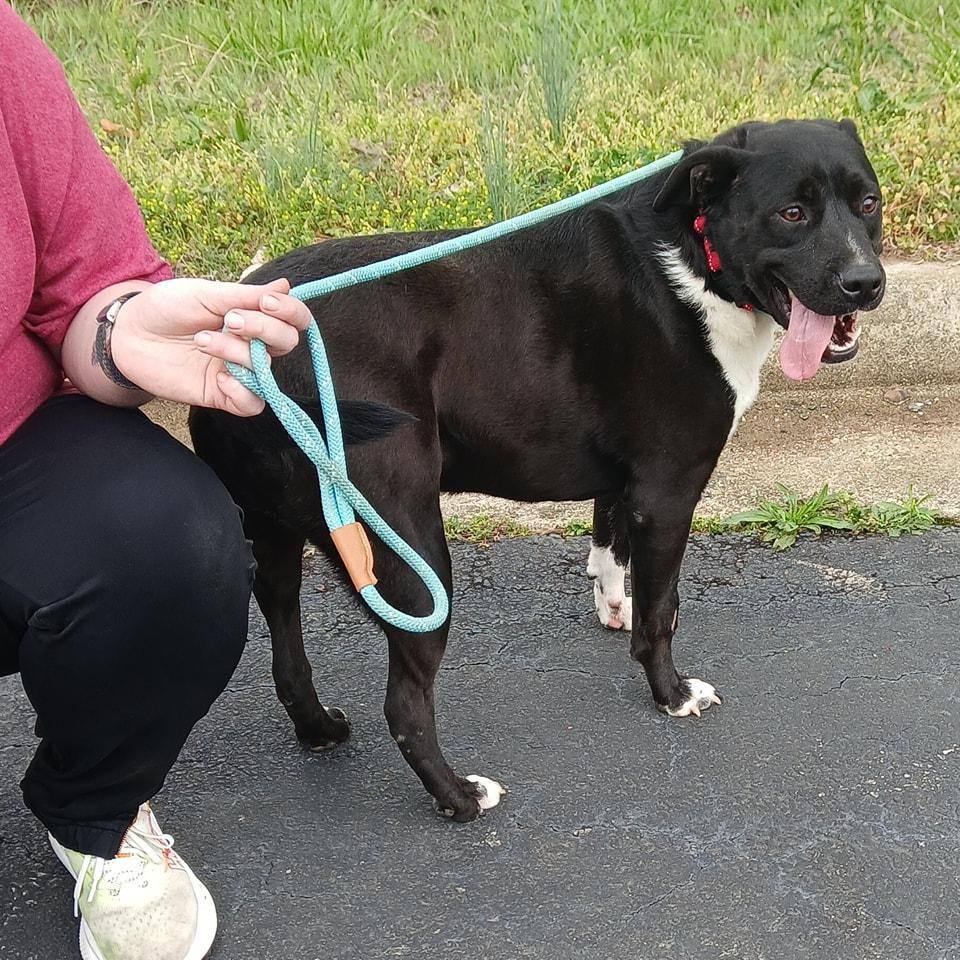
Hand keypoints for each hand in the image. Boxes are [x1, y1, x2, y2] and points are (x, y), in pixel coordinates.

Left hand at [110, 277, 311, 414]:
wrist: (128, 333)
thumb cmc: (166, 308)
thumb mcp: (206, 294)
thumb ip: (246, 295)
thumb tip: (287, 286)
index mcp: (252, 317)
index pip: (294, 320)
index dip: (291, 312)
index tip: (266, 302)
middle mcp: (251, 345)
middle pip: (287, 343)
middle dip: (264, 329)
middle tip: (230, 320)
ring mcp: (238, 371)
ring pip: (266, 370)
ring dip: (237, 353)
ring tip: (202, 341)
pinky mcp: (221, 395)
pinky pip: (252, 404)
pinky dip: (242, 390)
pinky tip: (219, 376)